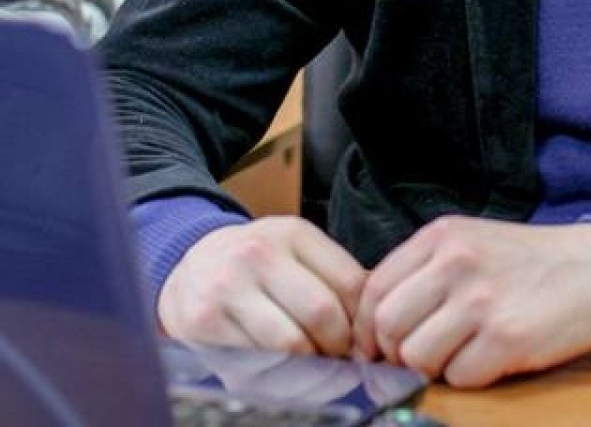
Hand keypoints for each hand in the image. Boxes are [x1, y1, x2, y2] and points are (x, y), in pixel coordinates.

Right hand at [158, 215, 366, 356]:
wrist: (193, 264)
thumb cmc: (258, 262)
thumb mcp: (298, 250)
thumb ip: (336, 278)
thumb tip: (373, 324)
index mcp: (293, 233)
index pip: (349, 283)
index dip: (364, 322)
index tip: (366, 342)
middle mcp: (259, 255)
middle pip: (321, 314)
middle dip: (338, 347)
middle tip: (339, 358)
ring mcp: (228, 288)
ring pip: (289, 347)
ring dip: (310, 368)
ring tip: (313, 366)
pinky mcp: (203, 324)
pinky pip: (253, 367)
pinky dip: (276, 380)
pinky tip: (282, 373)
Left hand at [353, 217, 590, 387]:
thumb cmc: (526, 262)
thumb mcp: (469, 243)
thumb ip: (422, 271)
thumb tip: (370, 323)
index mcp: (441, 236)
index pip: (373, 289)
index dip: (365, 328)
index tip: (375, 346)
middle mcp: (456, 262)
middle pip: (386, 326)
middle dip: (394, 353)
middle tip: (418, 356)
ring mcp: (480, 300)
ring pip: (415, 356)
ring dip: (431, 367)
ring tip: (458, 353)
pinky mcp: (505, 337)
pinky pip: (458, 377)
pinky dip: (468, 377)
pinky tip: (489, 356)